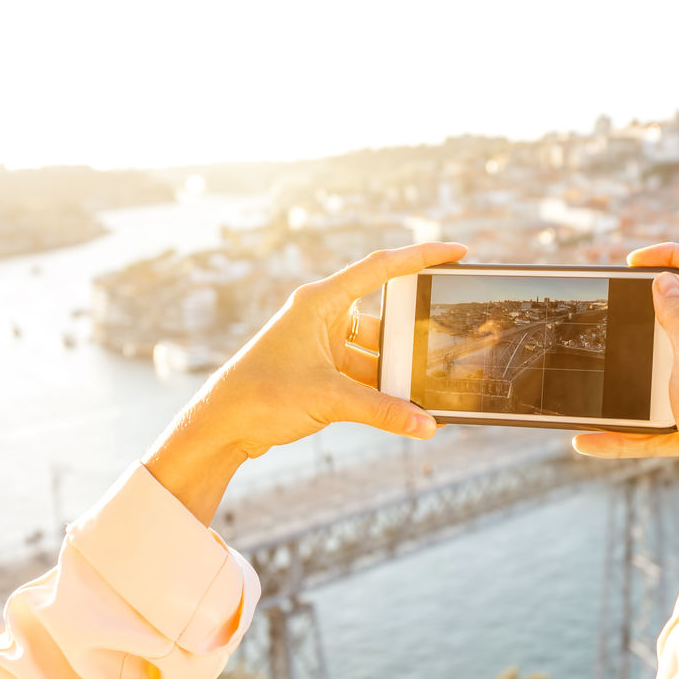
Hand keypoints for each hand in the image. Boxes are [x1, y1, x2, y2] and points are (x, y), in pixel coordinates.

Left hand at [144, 242, 467, 523]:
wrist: (221, 425)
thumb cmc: (262, 396)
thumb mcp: (330, 399)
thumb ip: (384, 411)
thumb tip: (427, 425)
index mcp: (320, 301)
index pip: (381, 268)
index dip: (422, 257)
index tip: (457, 253)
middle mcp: (321, 315)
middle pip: (383, 314)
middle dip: (411, 334)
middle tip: (443, 342)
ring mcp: (320, 342)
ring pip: (374, 350)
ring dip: (395, 371)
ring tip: (423, 389)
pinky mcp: (319, 369)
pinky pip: (362, 372)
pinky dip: (380, 389)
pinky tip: (402, 408)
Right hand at [571, 243, 678, 518]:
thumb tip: (665, 282)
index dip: (674, 255)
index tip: (634, 261)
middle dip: (648, 313)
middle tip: (617, 308)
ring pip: (664, 371)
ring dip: (633, 374)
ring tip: (602, 373)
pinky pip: (652, 423)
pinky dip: (623, 431)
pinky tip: (589, 441)